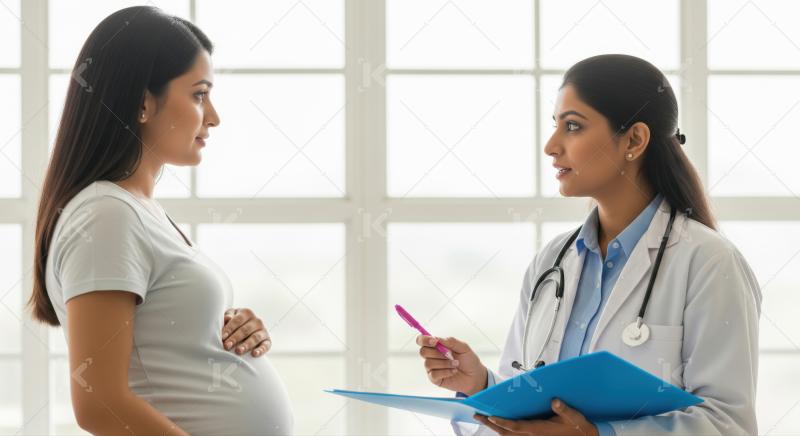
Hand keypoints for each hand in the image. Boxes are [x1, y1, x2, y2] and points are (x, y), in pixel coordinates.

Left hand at [221, 308, 271, 356]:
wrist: (246, 330)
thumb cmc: (235, 323)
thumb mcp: (230, 317)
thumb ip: (227, 316)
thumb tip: (226, 318)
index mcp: (246, 313)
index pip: (238, 320)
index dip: (229, 328)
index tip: (222, 337)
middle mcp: (256, 321)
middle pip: (245, 330)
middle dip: (235, 338)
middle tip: (227, 346)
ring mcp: (263, 331)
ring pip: (255, 337)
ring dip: (246, 345)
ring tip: (238, 351)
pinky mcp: (267, 341)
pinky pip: (266, 345)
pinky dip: (261, 350)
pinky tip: (254, 354)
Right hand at [415, 335, 486, 395]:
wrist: (475, 376)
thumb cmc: (468, 360)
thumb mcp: (463, 347)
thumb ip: (451, 341)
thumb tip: (437, 339)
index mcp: (436, 346)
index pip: (421, 340)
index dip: (424, 340)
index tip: (435, 342)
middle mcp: (432, 356)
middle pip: (423, 352)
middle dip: (437, 353)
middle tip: (450, 354)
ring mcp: (432, 368)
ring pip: (429, 363)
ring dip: (444, 363)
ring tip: (456, 364)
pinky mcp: (435, 379)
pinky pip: (434, 374)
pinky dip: (445, 371)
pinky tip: (453, 371)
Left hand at [474, 399, 598, 435]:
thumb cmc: (579, 428)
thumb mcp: (574, 417)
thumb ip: (564, 409)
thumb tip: (554, 401)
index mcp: (539, 430)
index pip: (516, 426)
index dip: (503, 422)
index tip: (491, 416)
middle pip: (506, 433)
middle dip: (491, 424)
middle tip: (477, 416)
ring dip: (495, 428)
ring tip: (484, 418)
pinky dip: (505, 431)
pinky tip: (499, 425)